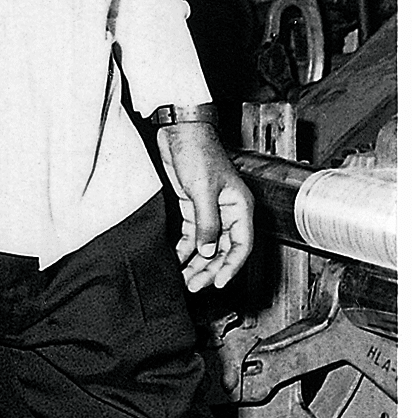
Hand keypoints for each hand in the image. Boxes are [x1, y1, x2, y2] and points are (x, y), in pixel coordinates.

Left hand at [157, 120, 254, 291]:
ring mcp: (211, 210)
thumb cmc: (197, 151)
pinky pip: (192, 234)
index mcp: (240, 207)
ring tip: (184, 280)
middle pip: (222, 249)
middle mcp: (229, 212)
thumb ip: (206, 222)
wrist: (179, 131)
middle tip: (195, 286)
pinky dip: (185, 249)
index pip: (241, 245)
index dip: (231, 266)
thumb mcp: (202, 189)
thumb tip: (206, 251)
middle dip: (209, 269)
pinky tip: (176, 260)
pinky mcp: (193, 207)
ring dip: (196, 263)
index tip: (218, 283)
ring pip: (207, 245)